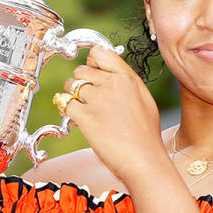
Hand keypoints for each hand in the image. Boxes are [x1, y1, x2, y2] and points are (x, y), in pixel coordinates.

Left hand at [61, 46, 165, 181]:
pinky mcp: (85, 117)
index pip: (100, 53)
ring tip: (79, 107)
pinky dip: (66, 110)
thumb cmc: (146, 136)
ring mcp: (98, 99)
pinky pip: (66, 104)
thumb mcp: (144, 100)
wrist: (144, 159)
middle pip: (82, 70)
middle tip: (85, 96)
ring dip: (71, 95)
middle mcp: (112, 84)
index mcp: (128, 78)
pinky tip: (74, 118)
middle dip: (80, 81)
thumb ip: (126, 84)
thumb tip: (112, 77)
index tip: (91, 70)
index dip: (91, 61)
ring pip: (71, 86)